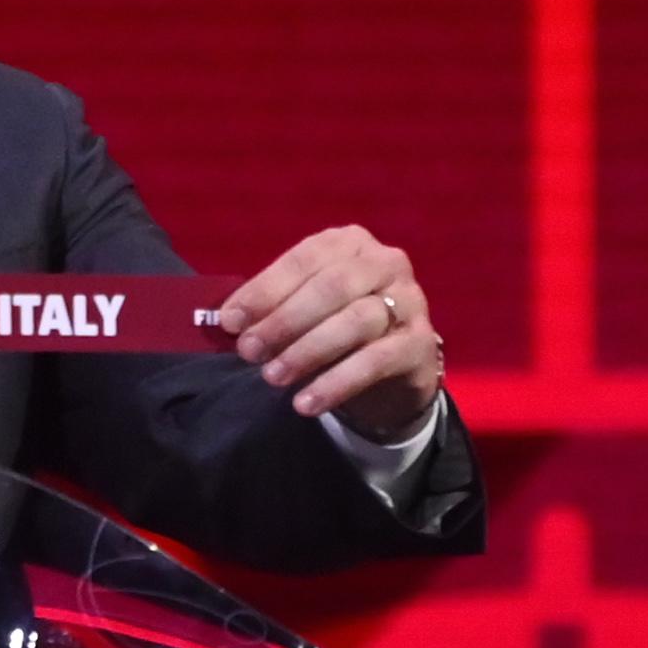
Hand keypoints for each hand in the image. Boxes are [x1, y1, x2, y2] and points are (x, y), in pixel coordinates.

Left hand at [219, 225, 441, 440]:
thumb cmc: (338, 326)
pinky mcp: (418, 344)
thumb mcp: (305, 309)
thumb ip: (272, 308)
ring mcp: (410, 301)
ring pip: (356, 321)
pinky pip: (375, 361)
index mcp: (349, 243)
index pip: (304, 259)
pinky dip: (336, 382)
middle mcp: (384, 262)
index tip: (230, 321)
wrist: (394, 368)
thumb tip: (229, 321)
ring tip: (273, 378)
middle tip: (249, 352)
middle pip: (332, 287)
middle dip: (284, 320)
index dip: (265, 290)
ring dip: (308, 351)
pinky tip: (306, 403)